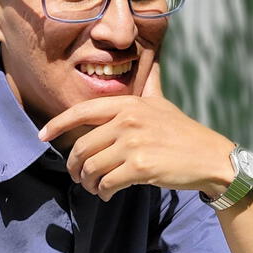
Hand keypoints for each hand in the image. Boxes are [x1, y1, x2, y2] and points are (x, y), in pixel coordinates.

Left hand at [38, 64, 234, 201]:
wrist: (210, 157)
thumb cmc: (183, 132)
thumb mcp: (162, 102)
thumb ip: (149, 83)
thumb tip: (151, 58)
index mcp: (128, 104)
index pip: (82, 112)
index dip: (57, 124)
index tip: (43, 136)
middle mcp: (128, 120)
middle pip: (82, 147)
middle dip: (74, 166)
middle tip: (78, 176)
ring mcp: (133, 144)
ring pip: (91, 168)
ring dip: (87, 183)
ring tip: (94, 187)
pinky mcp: (140, 167)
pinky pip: (106, 183)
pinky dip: (102, 192)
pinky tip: (107, 194)